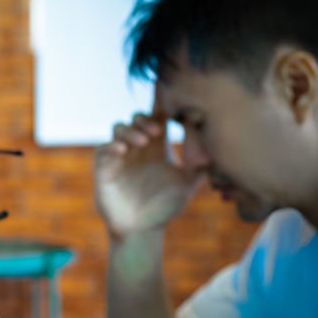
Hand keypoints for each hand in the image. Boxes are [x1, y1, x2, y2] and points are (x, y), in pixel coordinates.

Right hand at [94, 112, 202, 237]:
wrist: (143, 230)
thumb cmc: (164, 206)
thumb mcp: (189, 183)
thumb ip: (201, 163)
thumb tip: (213, 141)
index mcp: (157, 146)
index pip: (158, 116)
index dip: (161, 100)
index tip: (166, 88)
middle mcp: (137, 147)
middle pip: (137, 118)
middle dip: (145, 119)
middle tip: (158, 131)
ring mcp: (120, 156)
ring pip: (119, 128)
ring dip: (131, 130)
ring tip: (144, 142)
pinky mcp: (104, 168)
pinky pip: (103, 149)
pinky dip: (112, 145)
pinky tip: (123, 150)